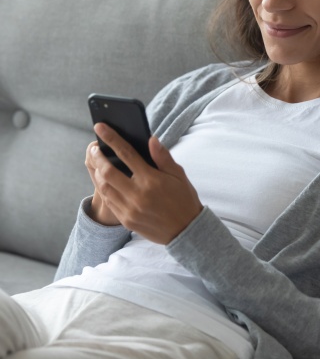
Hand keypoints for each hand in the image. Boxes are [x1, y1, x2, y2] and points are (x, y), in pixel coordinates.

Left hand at [87, 123, 202, 243]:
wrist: (186, 231)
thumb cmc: (184, 199)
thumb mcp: (178, 175)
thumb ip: (163, 157)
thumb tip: (150, 139)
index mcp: (151, 180)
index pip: (126, 154)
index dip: (111, 138)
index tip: (100, 127)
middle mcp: (138, 194)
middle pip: (107, 171)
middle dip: (97, 156)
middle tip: (94, 148)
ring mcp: (130, 209)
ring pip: (103, 187)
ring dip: (97, 173)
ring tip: (96, 163)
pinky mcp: (126, 220)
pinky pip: (108, 202)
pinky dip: (103, 188)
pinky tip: (104, 181)